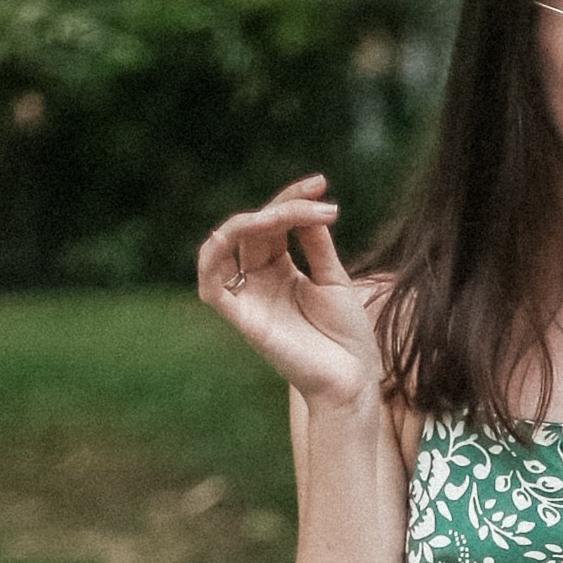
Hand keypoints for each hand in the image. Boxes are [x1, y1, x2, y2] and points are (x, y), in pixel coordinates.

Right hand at [197, 177, 381, 415]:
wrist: (352, 379)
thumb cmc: (346, 335)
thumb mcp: (334, 278)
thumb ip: (315, 241)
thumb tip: (305, 204)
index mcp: (279, 269)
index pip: (274, 222)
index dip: (293, 199)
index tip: (321, 182)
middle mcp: (258, 280)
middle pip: (254, 227)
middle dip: (284, 207)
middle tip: (316, 200)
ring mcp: (249, 297)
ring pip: (227, 245)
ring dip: (247, 222)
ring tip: (281, 215)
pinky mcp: (243, 319)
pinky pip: (212, 287)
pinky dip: (210, 258)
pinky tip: (226, 234)